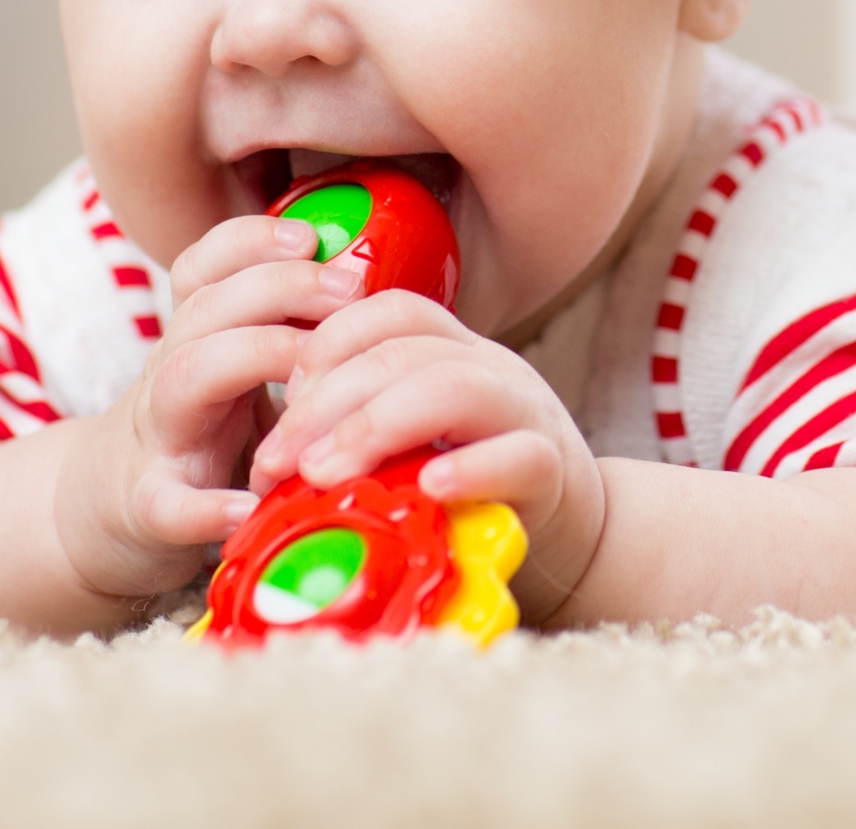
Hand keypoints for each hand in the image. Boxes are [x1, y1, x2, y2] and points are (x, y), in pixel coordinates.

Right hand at [53, 214, 369, 600]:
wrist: (107, 511)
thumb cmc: (199, 432)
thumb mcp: (235, 371)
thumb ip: (288, 332)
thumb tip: (383, 294)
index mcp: (197, 338)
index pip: (206, 268)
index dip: (252, 242)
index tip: (312, 237)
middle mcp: (171, 374)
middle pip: (205, 309)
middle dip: (278, 287)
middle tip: (350, 290)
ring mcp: (157, 439)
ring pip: (180, 379)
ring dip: (249, 361)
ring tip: (313, 376)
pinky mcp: (150, 508)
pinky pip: (168, 503)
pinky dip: (204, 507)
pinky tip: (247, 509)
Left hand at [246, 291, 605, 623]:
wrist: (581, 541)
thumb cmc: (474, 498)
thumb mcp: (416, 449)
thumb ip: (366, 435)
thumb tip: (275, 456)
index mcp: (454, 352)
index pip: (387, 312)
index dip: (326, 345)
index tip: (281, 401)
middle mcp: (491, 369)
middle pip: (403, 350)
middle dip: (327, 402)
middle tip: (277, 460)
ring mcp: (527, 415)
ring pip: (455, 386)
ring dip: (377, 424)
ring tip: (324, 473)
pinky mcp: (554, 475)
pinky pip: (518, 455)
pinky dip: (471, 468)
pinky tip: (429, 488)